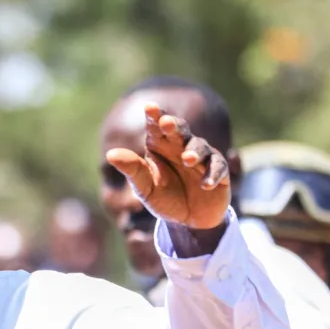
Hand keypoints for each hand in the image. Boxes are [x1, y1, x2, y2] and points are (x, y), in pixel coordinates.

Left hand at [106, 103, 230, 229]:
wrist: (188, 221)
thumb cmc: (164, 198)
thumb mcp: (145, 188)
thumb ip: (132, 170)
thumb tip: (110, 154)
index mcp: (160, 146)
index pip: (156, 127)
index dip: (154, 116)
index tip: (149, 107)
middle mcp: (181, 147)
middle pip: (180, 130)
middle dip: (175, 125)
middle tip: (166, 123)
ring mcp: (202, 158)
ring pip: (201, 147)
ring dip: (195, 151)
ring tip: (188, 159)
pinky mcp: (219, 172)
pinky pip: (218, 167)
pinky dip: (213, 174)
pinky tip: (206, 184)